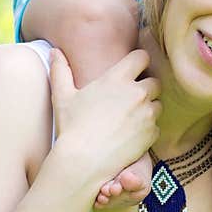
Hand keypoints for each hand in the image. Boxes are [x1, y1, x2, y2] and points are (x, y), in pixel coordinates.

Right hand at [49, 47, 160, 185]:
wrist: (82, 160)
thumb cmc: (71, 127)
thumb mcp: (62, 95)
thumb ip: (60, 69)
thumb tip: (54, 51)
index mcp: (117, 78)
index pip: (142, 57)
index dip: (138, 61)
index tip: (132, 69)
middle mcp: (136, 93)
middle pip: (155, 81)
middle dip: (146, 86)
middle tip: (130, 96)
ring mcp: (146, 114)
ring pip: (157, 103)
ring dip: (148, 107)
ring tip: (131, 116)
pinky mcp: (151, 134)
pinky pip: (157, 125)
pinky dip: (148, 128)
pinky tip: (131, 133)